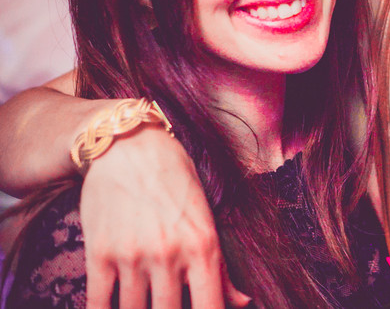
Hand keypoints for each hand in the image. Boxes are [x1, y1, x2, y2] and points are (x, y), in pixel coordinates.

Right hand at [80, 125, 250, 308]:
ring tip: (145, 301)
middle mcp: (169, 255)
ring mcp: (132, 256)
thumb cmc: (175, 179)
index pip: (210, 307)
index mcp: (204, 246)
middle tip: (168, 302)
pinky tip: (113, 307)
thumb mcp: (206, 216)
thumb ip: (221, 265)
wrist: (129, 145)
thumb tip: (243, 302)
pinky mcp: (100, 254)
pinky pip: (98, 304)